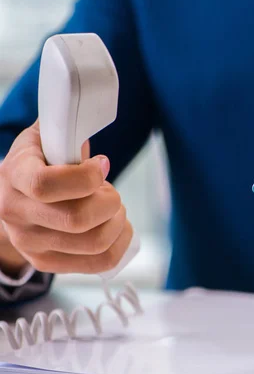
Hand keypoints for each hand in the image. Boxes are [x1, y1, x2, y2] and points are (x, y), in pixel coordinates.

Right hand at [0, 121, 132, 274]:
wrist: (12, 197)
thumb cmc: (39, 163)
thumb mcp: (44, 137)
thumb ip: (65, 127)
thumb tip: (90, 111)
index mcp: (13, 176)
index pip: (47, 184)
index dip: (86, 177)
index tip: (101, 164)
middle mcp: (16, 214)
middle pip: (77, 218)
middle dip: (109, 201)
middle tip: (109, 190)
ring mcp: (31, 243)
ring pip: (94, 243)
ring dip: (118, 221)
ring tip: (113, 207)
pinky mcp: (48, 262)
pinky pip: (100, 262)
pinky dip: (121, 243)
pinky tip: (118, 225)